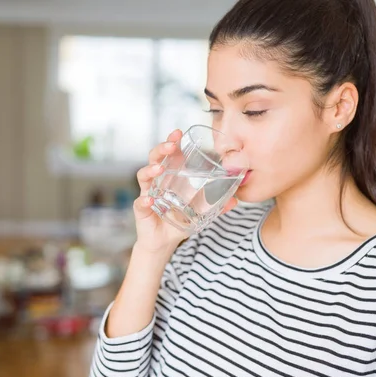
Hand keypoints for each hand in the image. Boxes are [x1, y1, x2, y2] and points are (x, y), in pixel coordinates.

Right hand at [133, 129, 237, 253]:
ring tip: (160, 168)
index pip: (169, 155)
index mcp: (169, 177)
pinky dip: (144, 200)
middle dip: (161, 149)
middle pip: (154, 159)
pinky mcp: (142, 210)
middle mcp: (156, 182)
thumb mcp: (199, 213)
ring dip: (151, 169)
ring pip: (143, 176)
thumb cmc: (178, 221)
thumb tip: (235, 200)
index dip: (172, 142)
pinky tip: (150, 199)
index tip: (178, 133)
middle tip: (171, 145)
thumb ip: (216, 206)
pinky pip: (140, 202)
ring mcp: (147, 194)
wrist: (164, 243)